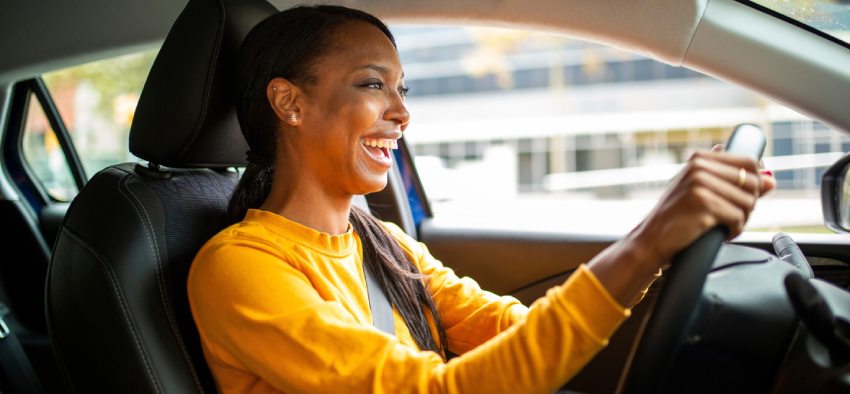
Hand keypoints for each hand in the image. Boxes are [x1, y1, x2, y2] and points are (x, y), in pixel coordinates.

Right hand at [631, 148, 775, 268]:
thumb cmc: (676, 217)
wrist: (651, 240)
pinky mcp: (703, 204)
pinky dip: (733, 230)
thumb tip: (771, 181)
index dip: (755, 181)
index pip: (748, 162)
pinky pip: (738, 217)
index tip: (744, 197)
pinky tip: (720, 233)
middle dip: (748, 204)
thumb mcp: (700, 191)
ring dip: (741, 219)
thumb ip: (733, 182)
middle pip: (752, 182)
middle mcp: (699, 167)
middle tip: (731, 217)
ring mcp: (700, 184)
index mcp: (699, 159)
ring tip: (724, 226)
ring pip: (747, 202)